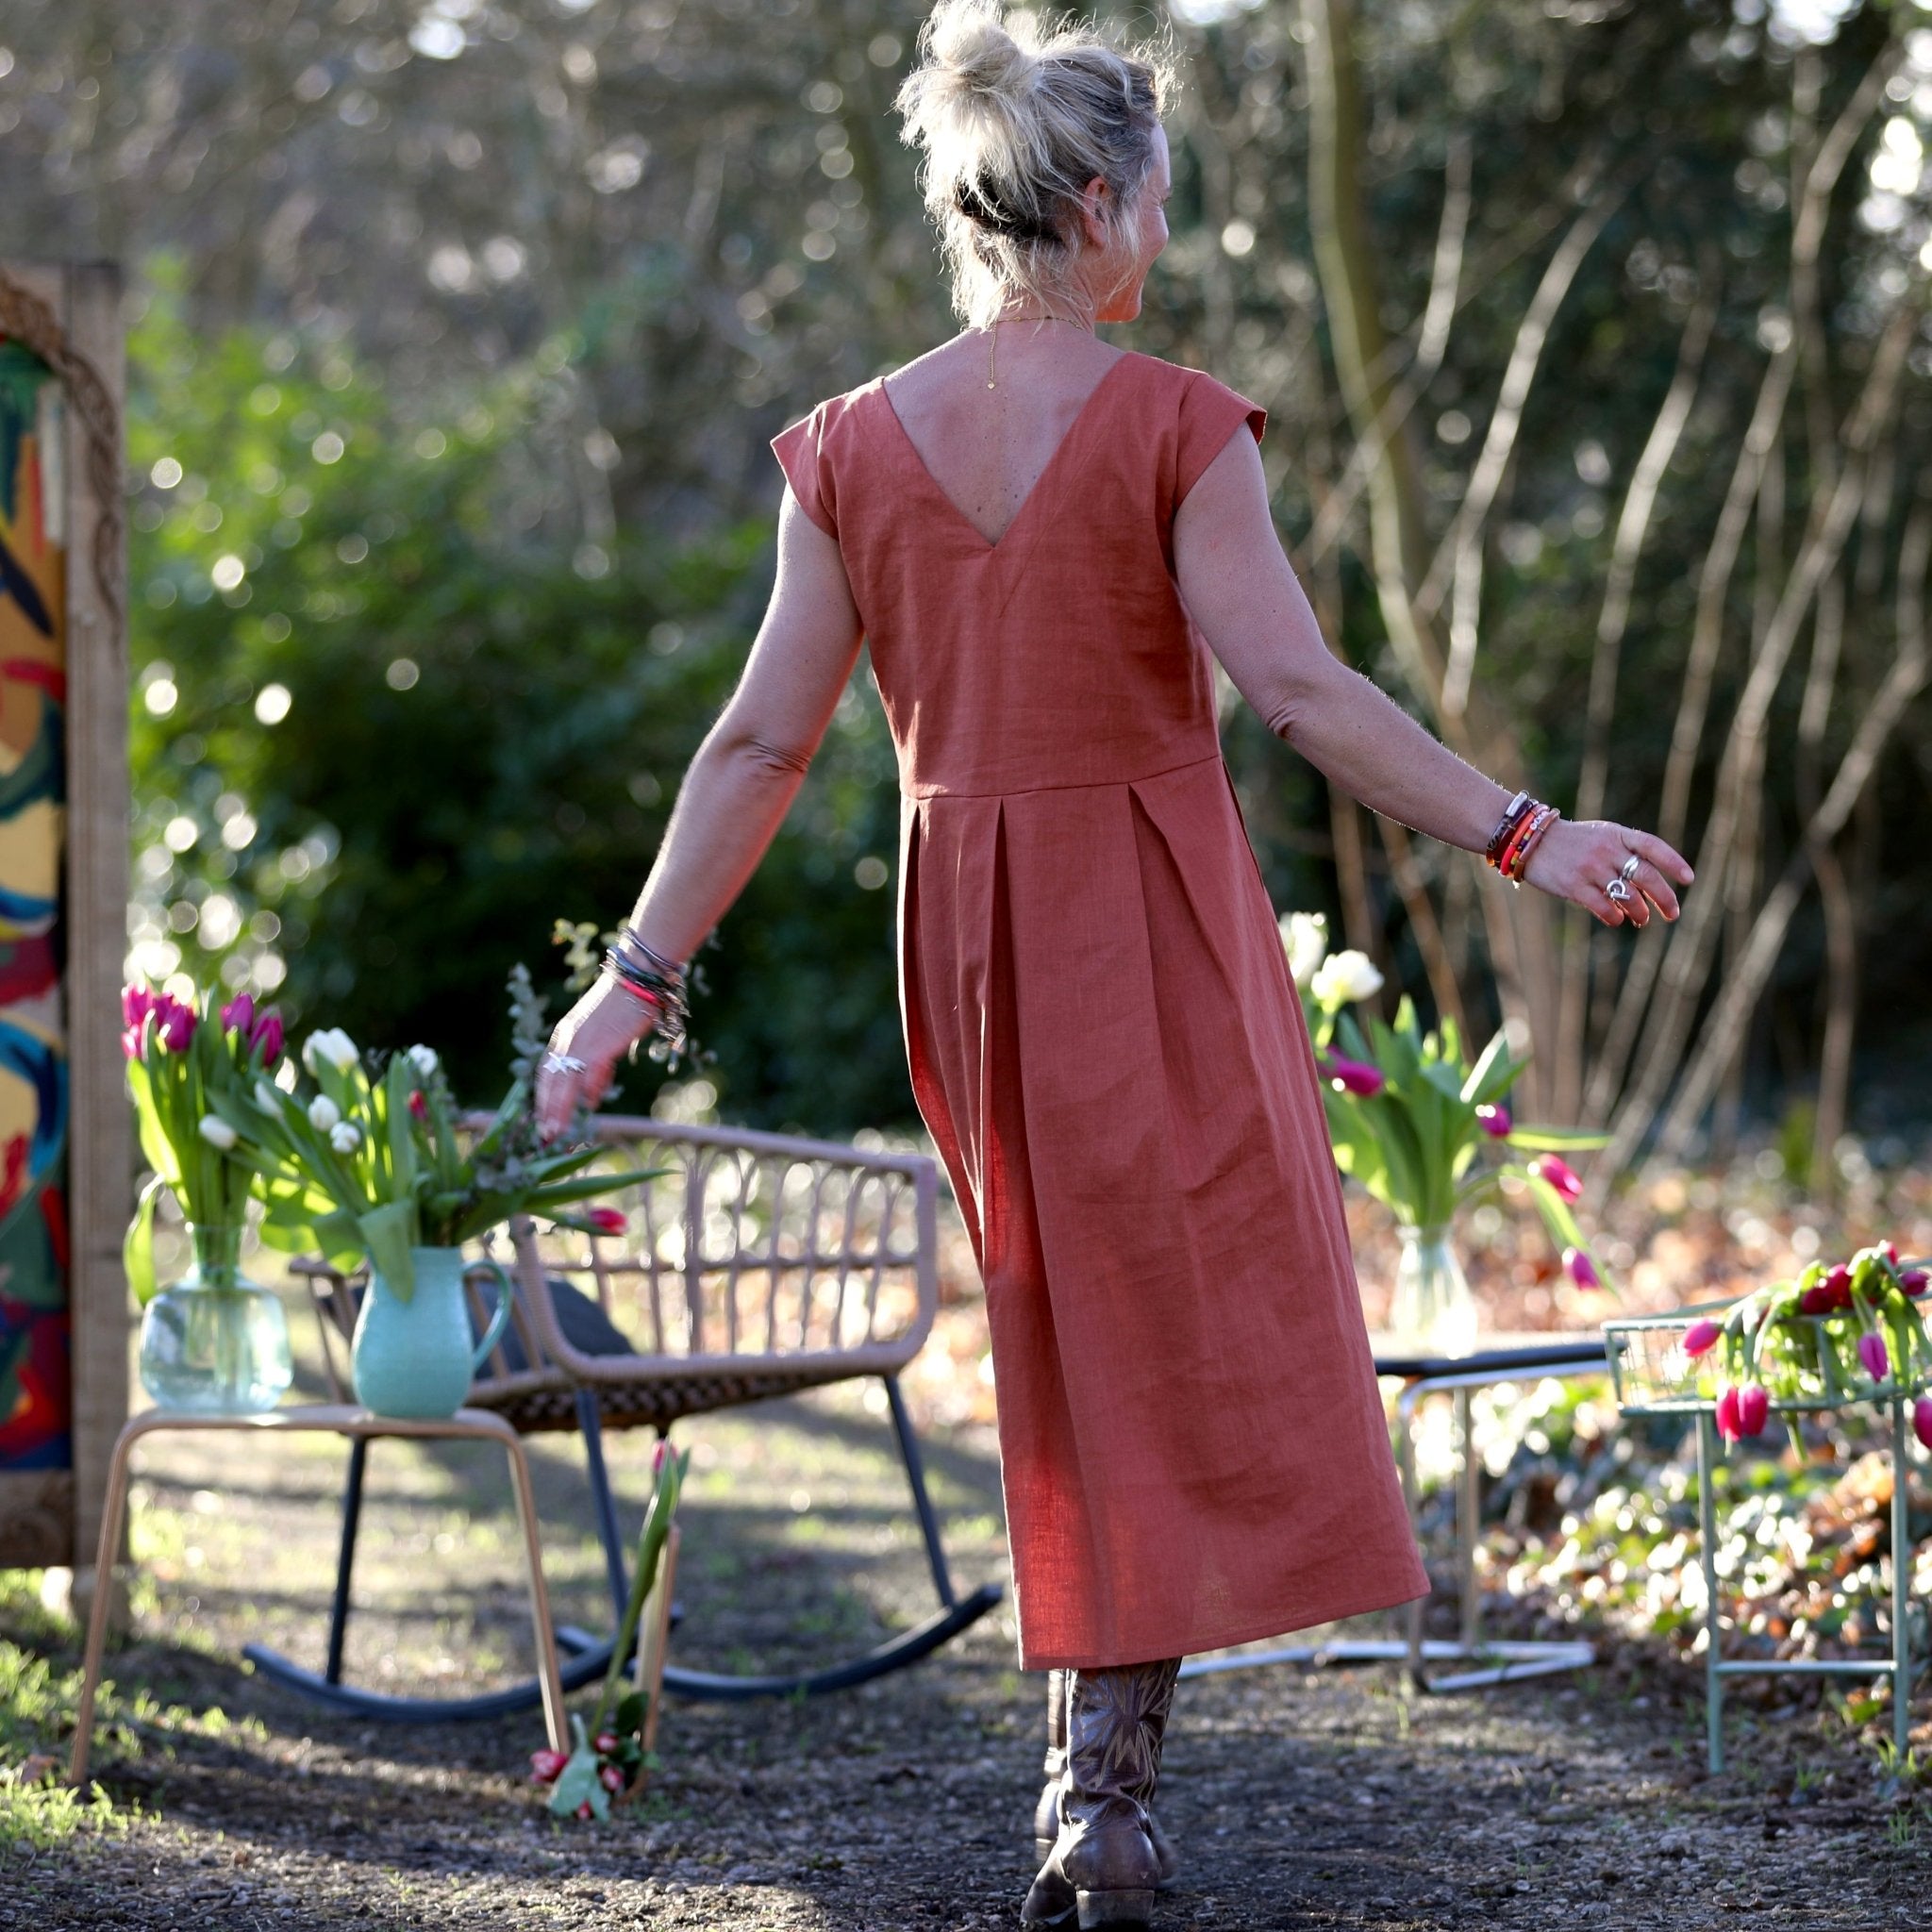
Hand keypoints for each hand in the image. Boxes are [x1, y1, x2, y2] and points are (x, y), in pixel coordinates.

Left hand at [533, 975, 656, 1140]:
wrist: (637, 978)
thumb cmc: (625, 1005)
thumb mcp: (604, 1037)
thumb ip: (596, 1068)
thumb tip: (590, 1098)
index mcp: (564, 1035)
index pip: (546, 1073)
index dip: (543, 1100)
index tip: (542, 1122)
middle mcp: (566, 1039)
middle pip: (549, 1081)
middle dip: (546, 1112)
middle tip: (545, 1137)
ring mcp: (580, 1042)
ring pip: (563, 1084)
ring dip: (559, 1112)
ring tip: (556, 1135)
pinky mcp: (598, 1045)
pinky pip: (587, 1075)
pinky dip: (586, 1093)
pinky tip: (589, 1108)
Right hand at [1520, 818, 1694, 928]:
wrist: (1530, 840)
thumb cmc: (1571, 842)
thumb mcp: (1600, 836)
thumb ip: (1625, 851)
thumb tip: (1652, 884)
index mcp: (1616, 834)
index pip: (1652, 846)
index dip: (1673, 863)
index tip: (1688, 880)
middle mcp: (1606, 849)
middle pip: (1646, 875)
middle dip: (1664, 897)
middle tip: (1673, 913)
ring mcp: (1590, 868)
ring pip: (1627, 895)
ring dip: (1640, 912)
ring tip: (1642, 919)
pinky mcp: (1573, 886)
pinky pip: (1603, 907)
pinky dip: (1615, 917)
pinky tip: (1617, 919)